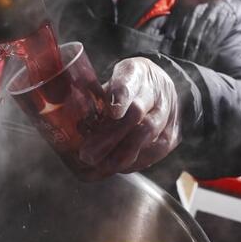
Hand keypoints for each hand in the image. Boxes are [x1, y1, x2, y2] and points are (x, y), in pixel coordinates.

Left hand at [79, 57, 180, 176]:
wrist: (166, 87)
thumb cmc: (129, 84)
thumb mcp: (111, 78)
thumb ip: (96, 95)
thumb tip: (68, 121)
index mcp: (136, 73)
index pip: (129, 83)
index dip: (120, 98)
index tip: (112, 111)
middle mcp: (157, 93)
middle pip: (136, 117)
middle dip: (110, 139)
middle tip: (87, 155)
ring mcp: (168, 115)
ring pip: (145, 139)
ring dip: (118, 157)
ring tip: (96, 168)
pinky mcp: (172, 136)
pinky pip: (152, 154)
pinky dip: (130, 164)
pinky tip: (112, 169)